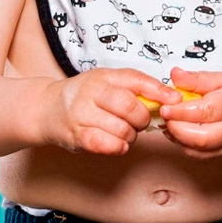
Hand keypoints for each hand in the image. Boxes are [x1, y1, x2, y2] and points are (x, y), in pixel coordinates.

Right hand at [39, 68, 180, 155]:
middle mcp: (93, 91)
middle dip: (142, 118)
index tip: (175, 99)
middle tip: (140, 122)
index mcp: (105, 76)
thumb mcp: (107, 82)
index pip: (136, 79)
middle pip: (130, 105)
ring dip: (131, 135)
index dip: (158, 90)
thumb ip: (133, 88)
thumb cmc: (84, 96)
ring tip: (126, 133)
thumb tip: (168, 97)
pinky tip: (118, 144)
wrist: (47, 108)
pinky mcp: (76, 135)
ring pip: (121, 128)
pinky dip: (117, 146)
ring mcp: (83, 113)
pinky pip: (105, 144)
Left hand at [159, 67, 221, 159]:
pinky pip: (197, 155)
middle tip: (163, 115)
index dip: (183, 111)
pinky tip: (175, 130)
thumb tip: (175, 75)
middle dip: (177, 128)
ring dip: (176, 137)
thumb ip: (198, 78)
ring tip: (167, 121)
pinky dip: (181, 144)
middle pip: (203, 137)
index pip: (208, 111)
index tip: (165, 106)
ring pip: (198, 151)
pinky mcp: (221, 158)